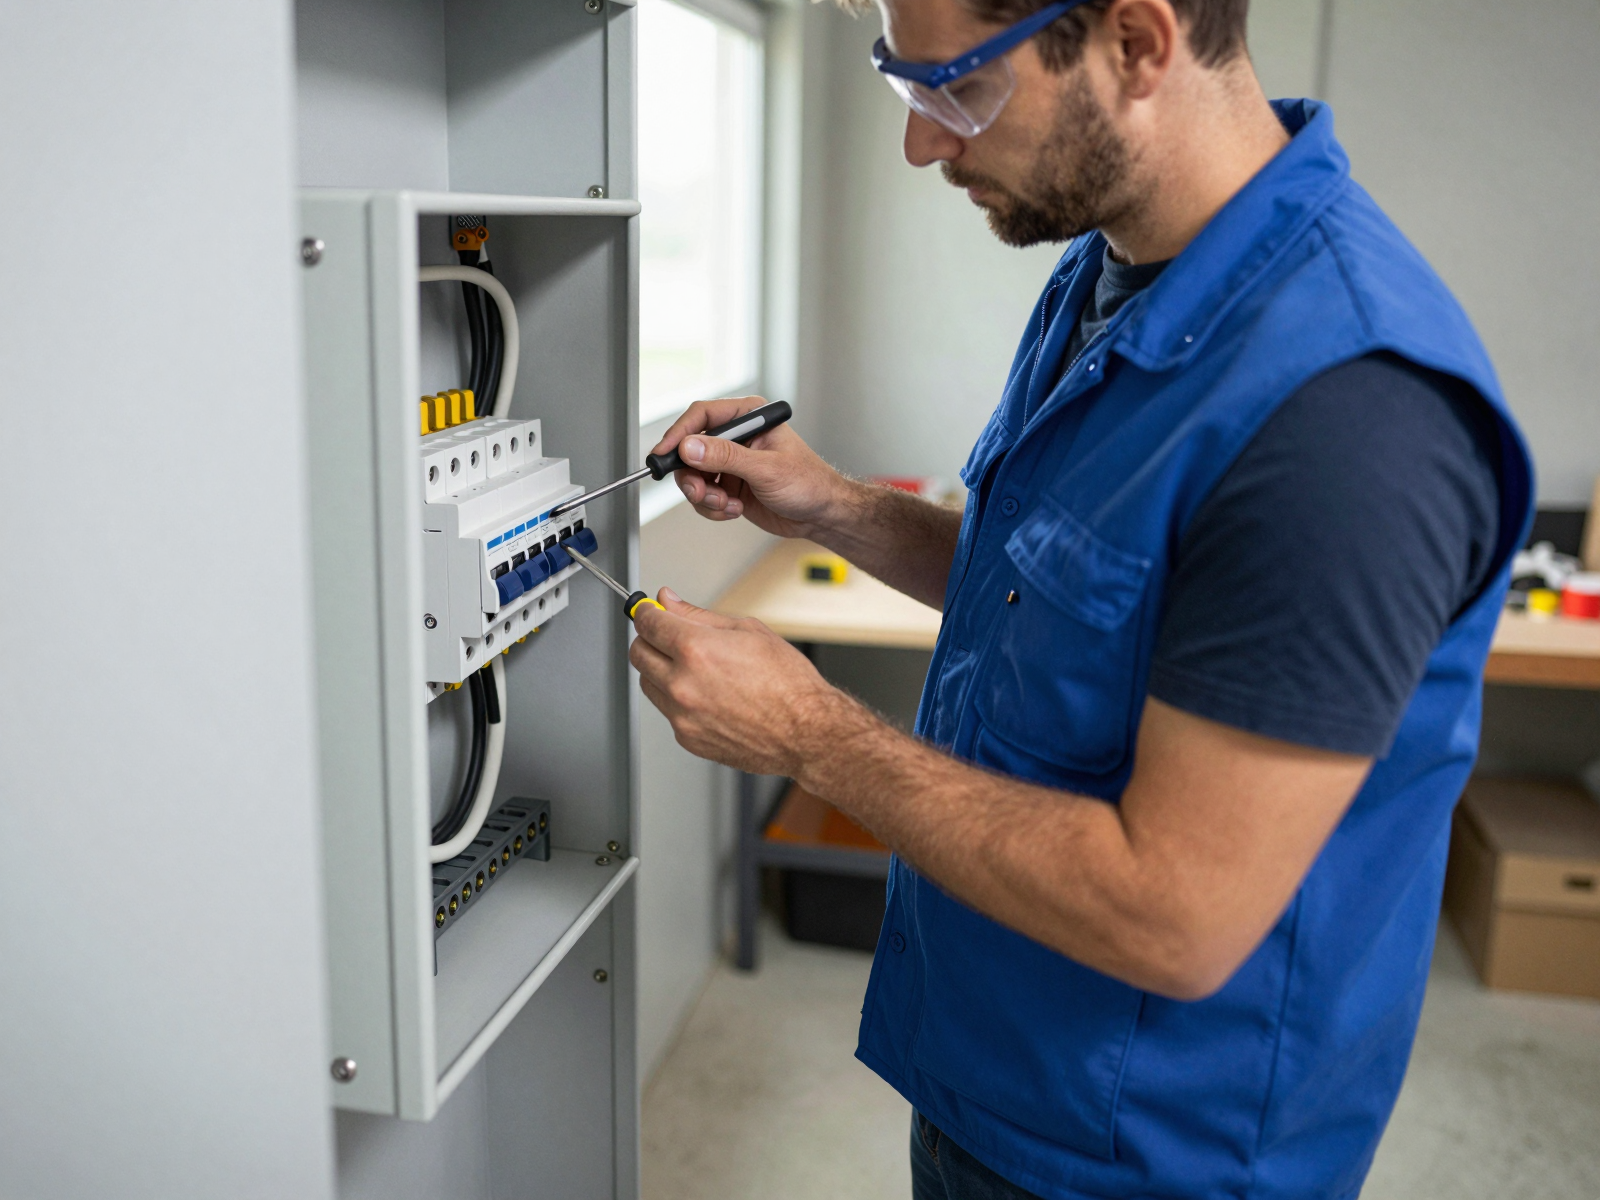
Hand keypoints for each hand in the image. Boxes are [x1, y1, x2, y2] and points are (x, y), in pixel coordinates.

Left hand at [628, 588, 841, 775]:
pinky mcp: (687, 738)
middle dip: (648, 639)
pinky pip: (667, 711)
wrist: (806, 731)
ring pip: (648, 684)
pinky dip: (678, 700)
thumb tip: (668, 600)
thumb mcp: (748, 630)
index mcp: (696, 650)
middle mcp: (682, 684)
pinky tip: (707, 695)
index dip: (645, 611)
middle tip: (667, 636)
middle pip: (638, 653)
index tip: (648, 610)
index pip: (647, 623)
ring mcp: (682, 715)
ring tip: (695, 669)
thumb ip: (698, 615)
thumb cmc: (788, 683)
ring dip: (660, 670)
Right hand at [651, 396, 850, 538]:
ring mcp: (731, 463)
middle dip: (692, 476)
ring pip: (693, 476)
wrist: (820, 515)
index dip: (679, 434)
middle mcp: (736, 437)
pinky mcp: (728, 485)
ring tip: (727, 504)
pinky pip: (703, 496)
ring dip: (705, 496)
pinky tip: (735, 510)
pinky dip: (714, 508)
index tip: (665, 454)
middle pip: (690, 449)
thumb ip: (726, 457)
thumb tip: (690, 447)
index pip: (702, 416)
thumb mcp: (766, 469)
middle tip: (701, 492)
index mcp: (749, 417)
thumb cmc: (809, 483)